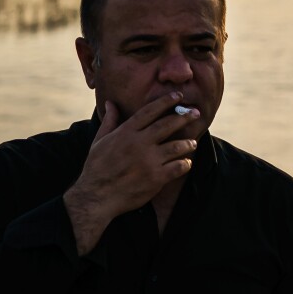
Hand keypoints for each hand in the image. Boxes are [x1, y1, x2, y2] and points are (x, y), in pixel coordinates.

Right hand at [63, 94, 198, 253]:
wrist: (97, 197)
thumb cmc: (96, 168)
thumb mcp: (99, 141)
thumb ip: (109, 121)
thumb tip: (111, 103)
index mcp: (126, 133)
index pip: (150, 111)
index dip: (165, 102)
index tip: (178, 96)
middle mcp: (139, 144)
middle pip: (167, 125)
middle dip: (184, 117)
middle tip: (196, 113)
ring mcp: (149, 161)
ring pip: (177, 146)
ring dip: (188, 143)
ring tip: (193, 142)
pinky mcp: (156, 178)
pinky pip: (178, 167)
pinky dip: (185, 164)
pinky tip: (186, 163)